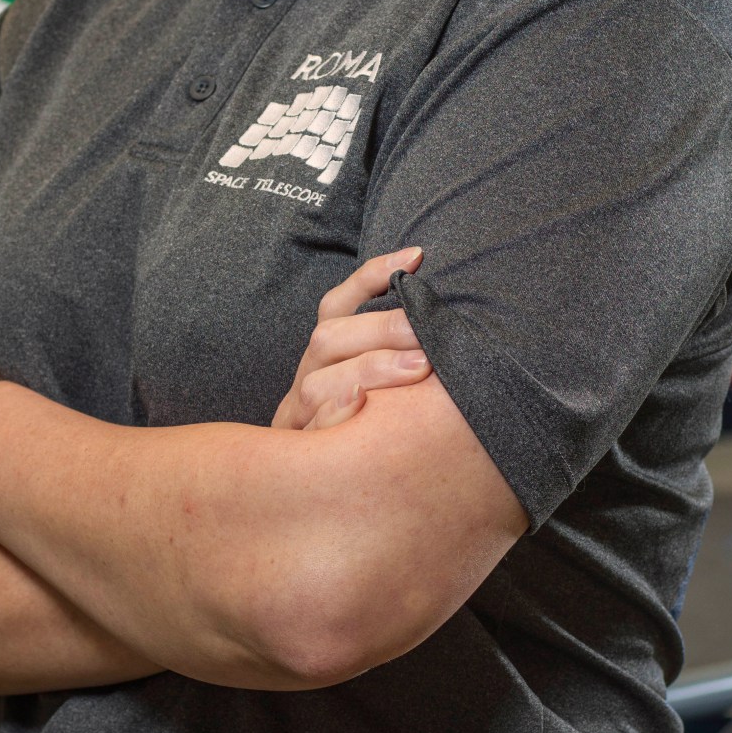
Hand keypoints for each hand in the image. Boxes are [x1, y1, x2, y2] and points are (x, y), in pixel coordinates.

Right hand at [271, 247, 431, 432]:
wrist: (312, 476)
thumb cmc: (364, 414)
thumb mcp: (379, 366)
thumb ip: (398, 336)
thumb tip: (428, 278)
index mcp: (327, 350)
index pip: (339, 303)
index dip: (373, 276)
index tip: (415, 257)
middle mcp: (310, 374)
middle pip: (331, 339)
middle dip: (384, 330)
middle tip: (433, 332)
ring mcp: (299, 411)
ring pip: (318, 383)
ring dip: (371, 370)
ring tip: (419, 366)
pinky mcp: (297, 446)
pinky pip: (311, 431)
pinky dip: (337, 416)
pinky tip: (366, 406)